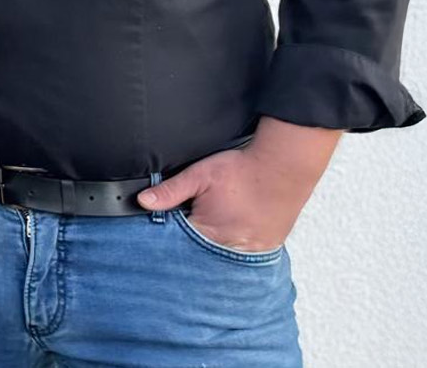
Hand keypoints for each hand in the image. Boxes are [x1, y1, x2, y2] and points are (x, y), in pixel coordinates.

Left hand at [135, 117, 341, 251]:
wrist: (284, 167)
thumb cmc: (243, 170)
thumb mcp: (199, 175)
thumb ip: (170, 191)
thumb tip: (142, 201)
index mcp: (209, 231)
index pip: (178, 245)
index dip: (169, 238)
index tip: (168, 230)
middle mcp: (230, 248)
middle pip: (199, 255)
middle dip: (189, 247)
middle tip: (192, 232)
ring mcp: (251, 252)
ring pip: (220, 258)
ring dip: (210, 251)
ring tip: (215, 229)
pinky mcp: (266, 249)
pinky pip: (243, 257)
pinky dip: (232, 250)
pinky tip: (232, 235)